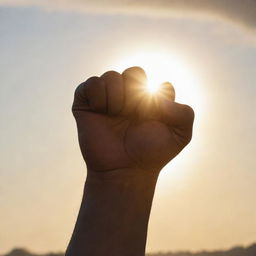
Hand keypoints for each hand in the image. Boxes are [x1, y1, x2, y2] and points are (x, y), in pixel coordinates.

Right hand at [72, 67, 193, 171]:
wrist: (124, 171)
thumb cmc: (151, 153)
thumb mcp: (180, 135)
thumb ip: (184, 112)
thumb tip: (160, 88)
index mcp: (149, 100)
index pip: (153, 81)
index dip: (156, 98)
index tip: (153, 118)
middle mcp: (128, 97)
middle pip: (133, 72)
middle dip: (135, 93)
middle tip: (135, 115)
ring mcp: (108, 100)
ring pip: (111, 76)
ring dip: (116, 96)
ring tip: (116, 115)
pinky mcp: (87, 104)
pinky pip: (91, 83)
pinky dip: (97, 95)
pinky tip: (101, 111)